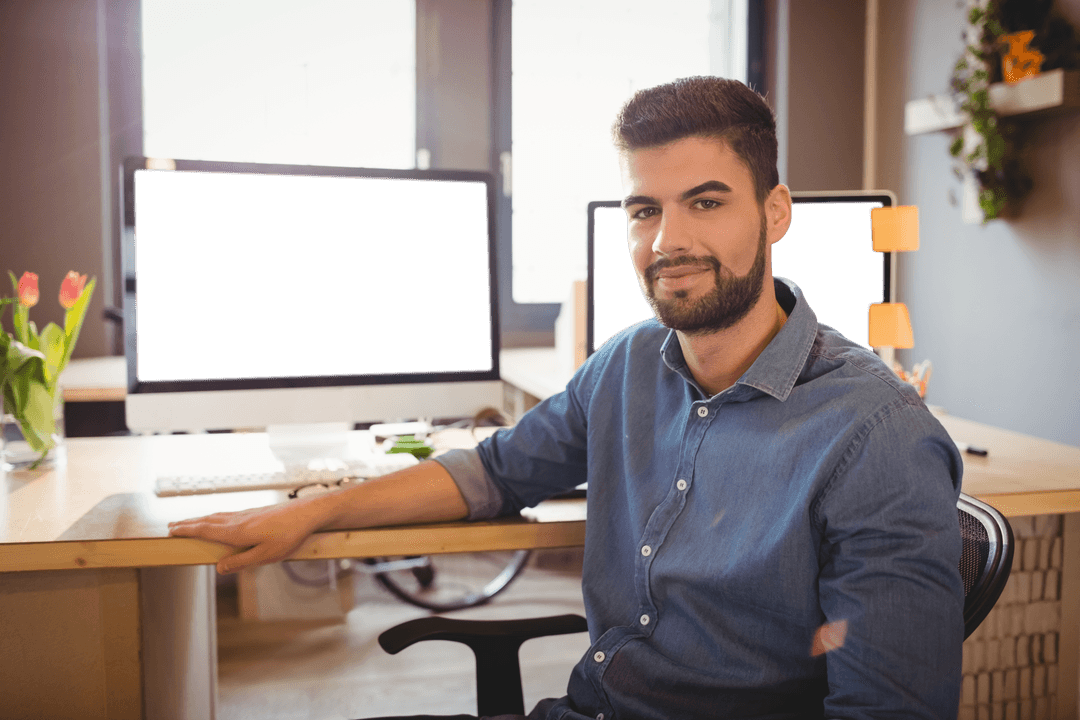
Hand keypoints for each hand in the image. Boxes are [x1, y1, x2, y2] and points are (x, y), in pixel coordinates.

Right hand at [168, 498, 329, 573]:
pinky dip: (215, 517)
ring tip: (190, 523)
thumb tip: (219, 567)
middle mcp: (238, 520)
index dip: (187, 530)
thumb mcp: (266, 556)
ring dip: (201, 519)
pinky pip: (228, 515)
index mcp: (237, 532)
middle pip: (207, 521)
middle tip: (172, 526)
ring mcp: (246, 514)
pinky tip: (218, 519)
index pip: (205, 530)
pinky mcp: (255, 512)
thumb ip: (241, 562)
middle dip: (189, 524)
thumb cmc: (289, 535)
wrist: (307, 513)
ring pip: (217, 516)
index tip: (171, 531)